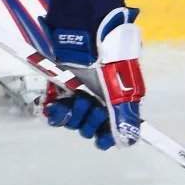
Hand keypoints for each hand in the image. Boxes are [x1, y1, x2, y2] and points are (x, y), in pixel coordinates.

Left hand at [43, 7, 144, 149]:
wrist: (87, 42)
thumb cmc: (109, 64)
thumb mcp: (121, 91)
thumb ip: (123, 117)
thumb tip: (126, 142)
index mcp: (116, 104)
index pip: (110, 132)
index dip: (105, 138)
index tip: (102, 139)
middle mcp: (97, 104)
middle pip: (90, 129)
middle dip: (90, 121)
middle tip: (91, 105)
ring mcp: (78, 98)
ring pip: (73, 123)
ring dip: (76, 115)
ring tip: (78, 98)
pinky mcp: (61, 92)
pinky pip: (57, 114)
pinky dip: (58, 113)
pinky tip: (58, 107)